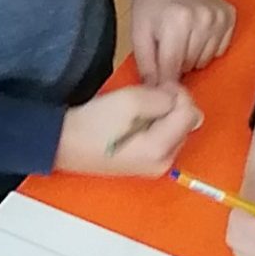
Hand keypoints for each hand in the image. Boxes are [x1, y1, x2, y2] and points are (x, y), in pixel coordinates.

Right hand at [58, 83, 202, 178]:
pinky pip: (164, 138)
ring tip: (137, 111)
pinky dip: (156, 125)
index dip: (176, 94)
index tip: (154, 88)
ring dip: (163, 115)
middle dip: (171, 106)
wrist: (64, 144)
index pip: (190, 112)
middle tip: (144, 98)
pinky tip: (135, 123)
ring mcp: (155, 167)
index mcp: (160, 151)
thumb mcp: (132, 101)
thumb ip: (164, 99)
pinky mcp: (146, 165)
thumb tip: (180, 102)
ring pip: (176, 129)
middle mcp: (163, 164)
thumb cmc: (94, 123)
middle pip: (186, 123)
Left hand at [127, 0, 236, 84]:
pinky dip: (207, 48)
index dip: (164, 80)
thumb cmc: (150, 5)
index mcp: (177, 22)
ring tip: (182, 40)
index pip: (173, 68)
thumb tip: (157, 93)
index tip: (159, 84)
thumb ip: (147, 66)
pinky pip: (220, 49)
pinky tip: (197, 35)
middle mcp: (202, 18)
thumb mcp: (139, 35)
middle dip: (177, 64)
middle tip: (168, 48)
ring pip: (206, 60)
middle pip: (190, 65)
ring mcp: (218, 17)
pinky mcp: (229, 16)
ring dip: (192, 56)